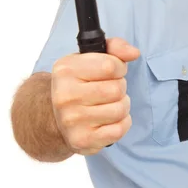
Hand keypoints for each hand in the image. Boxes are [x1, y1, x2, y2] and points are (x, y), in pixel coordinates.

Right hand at [51, 38, 139, 154]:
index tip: (113, 71)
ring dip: (122, 106)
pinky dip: (122, 123)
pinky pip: (119, 129)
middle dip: (120, 87)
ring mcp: (72, 120)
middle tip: (109, 90)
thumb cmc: (79, 84)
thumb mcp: (90, 58)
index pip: (110, 65)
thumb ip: (114, 47)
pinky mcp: (83, 139)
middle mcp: (65, 95)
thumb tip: (134, 53)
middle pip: (117, 88)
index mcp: (66, 70)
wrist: (53, 117)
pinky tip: (109, 120)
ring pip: (120, 109)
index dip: (119, 67)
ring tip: (109, 104)